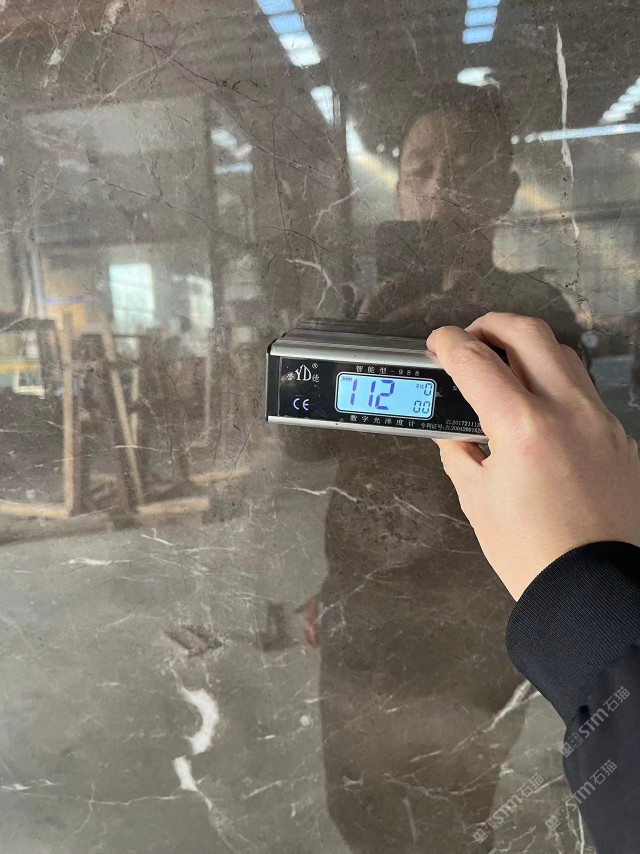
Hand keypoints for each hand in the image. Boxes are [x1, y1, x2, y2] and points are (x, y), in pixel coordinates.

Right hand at [426, 313, 639, 598]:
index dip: (449, 344)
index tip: (438, 343)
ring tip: (504, 368)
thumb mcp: (478, 500)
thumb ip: (460, 453)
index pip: (477, 361)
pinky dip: (555, 383)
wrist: (592, 588)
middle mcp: (568, 411)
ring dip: (528, 348)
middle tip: (470, 341)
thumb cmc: (529, 552)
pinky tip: (538, 410)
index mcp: (523, 427)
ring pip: (564, 355)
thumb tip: (452, 432)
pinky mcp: (619, 437)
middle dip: (491, 325)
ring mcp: (600, 420)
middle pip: (528, 333)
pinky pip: (584, 391)